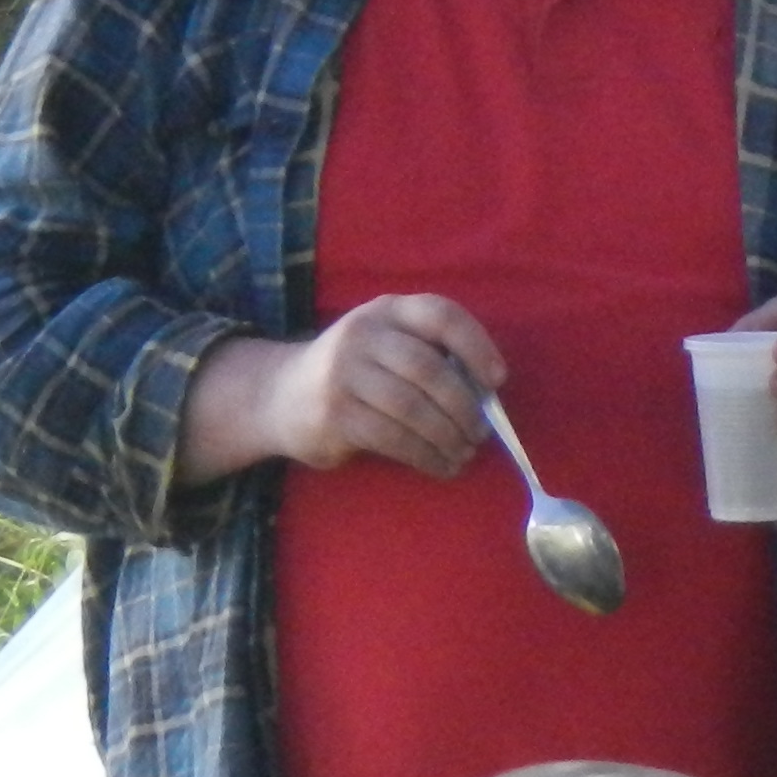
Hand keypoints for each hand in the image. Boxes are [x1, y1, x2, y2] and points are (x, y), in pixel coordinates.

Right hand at [176, 295, 503, 482]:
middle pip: (430, 370)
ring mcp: (344, 374)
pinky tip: (440, 465)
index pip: (441, 315)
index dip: (477, 346)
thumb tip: (487, 396)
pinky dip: (425, 455)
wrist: (278, 395)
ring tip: (463, 453)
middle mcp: (363, 335)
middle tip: (480, 433)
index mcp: (388, 311)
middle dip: (464, 407)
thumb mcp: (386, 345)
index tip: (498, 380)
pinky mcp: (334, 414)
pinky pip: (393, 438)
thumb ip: (430, 355)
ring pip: (413, 409)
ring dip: (447, 437)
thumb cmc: (355, 372)